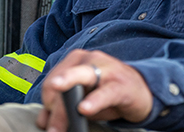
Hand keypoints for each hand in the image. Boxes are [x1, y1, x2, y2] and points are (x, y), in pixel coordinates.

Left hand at [36, 49, 152, 131]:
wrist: (141, 90)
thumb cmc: (107, 92)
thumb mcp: (83, 98)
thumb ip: (63, 106)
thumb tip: (43, 120)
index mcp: (76, 60)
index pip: (52, 79)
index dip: (46, 101)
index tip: (46, 120)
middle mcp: (89, 59)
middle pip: (63, 79)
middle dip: (53, 104)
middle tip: (49, 127)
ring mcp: (106, 69)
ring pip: (82, 78)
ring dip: (67, 97)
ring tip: (55, 108)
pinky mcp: (120, 84)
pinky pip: (105, 92)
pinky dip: (94, 101)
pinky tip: (84, 108)